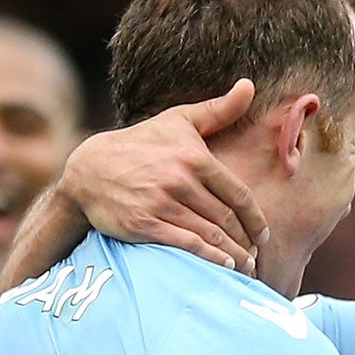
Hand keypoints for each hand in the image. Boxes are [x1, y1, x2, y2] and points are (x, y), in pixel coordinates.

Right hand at [58, 79, 268, 270]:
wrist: (90, 169)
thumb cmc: (141, 144)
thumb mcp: (178, 121)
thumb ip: (218, 110)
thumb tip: (249, 86)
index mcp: (194, 157)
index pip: (238, 194)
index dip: (256, 219)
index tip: (264, 236)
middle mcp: (180, 180)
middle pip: (227, 218)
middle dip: (246, 242)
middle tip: (256, 258)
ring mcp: (161, 203)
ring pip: (210, 235)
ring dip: (233, 255)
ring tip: (245, 269)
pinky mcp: (143, 224)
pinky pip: (186, 245)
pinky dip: (209, 258)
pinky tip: (222, 267)